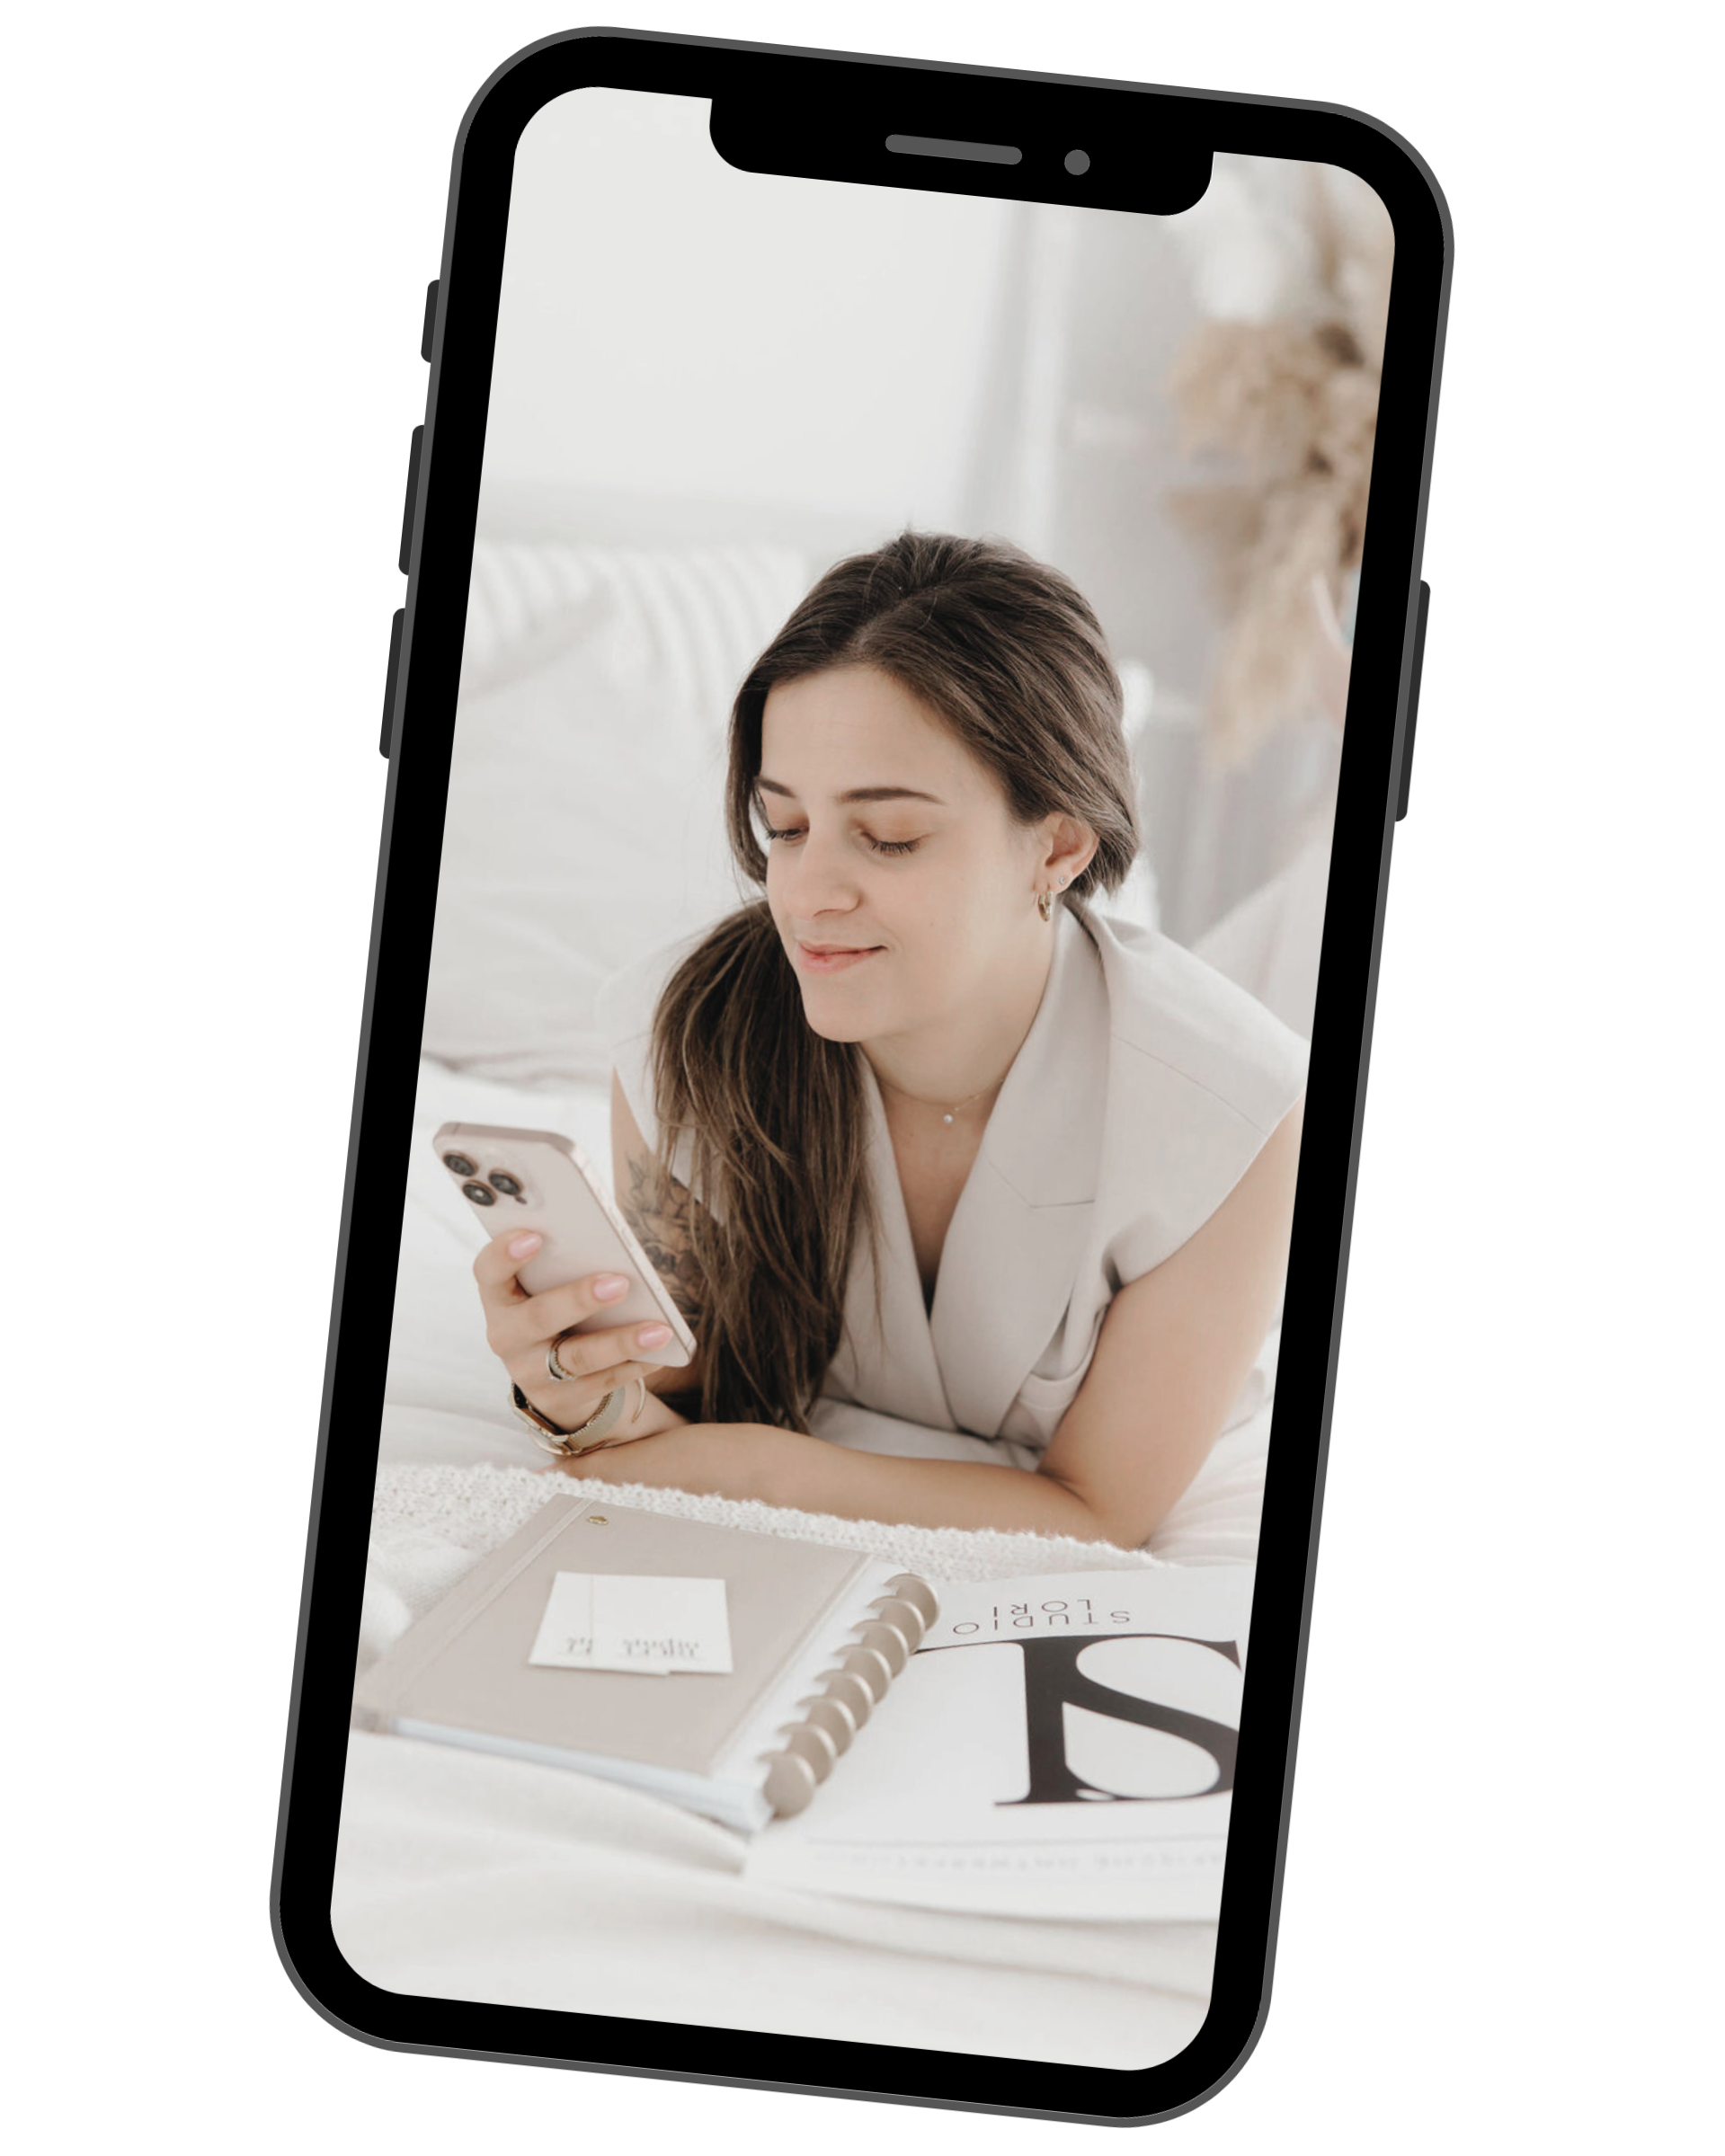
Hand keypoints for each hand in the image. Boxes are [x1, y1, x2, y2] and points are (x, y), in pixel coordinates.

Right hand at [475, 1230, 685, 1440]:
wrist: (546, 1370)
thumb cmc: (552, 1302)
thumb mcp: (544, 1283)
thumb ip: (562, 1261)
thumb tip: (609, 1240)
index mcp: (499, 1295)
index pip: (488, 1271)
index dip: (505, 1254)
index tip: (535, 1236)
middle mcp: (506, 1334)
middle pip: (539, 1317)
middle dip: (580, 1299)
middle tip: (620, 1282)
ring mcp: (529, 1371)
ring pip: (576, 1357)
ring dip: (621, 1342)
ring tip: (660, 1329)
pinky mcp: (558, 1398)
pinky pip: (601, 1383)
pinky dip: (634, 1367)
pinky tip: (662, 1353)